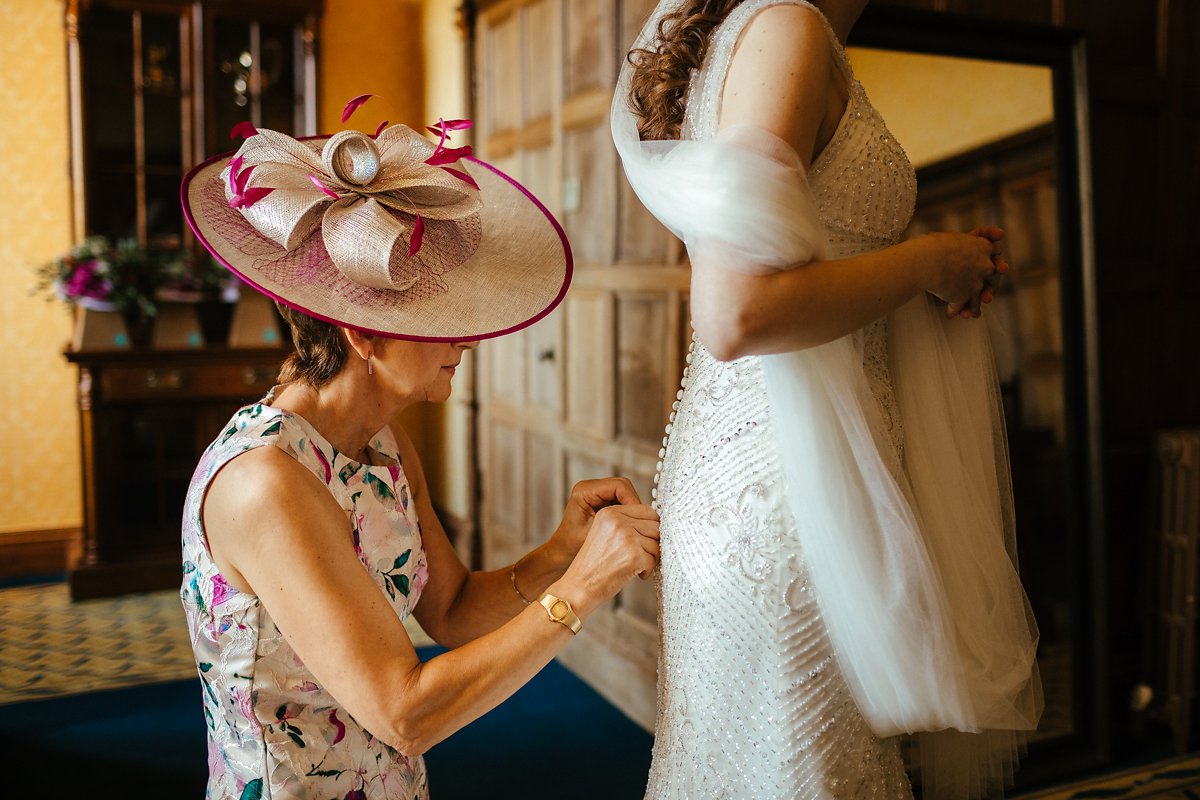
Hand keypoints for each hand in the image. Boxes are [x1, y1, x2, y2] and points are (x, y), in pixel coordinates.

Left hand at [549, 477, 641, 560]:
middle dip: (634, 504)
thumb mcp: (596, 534)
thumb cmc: (572, 545)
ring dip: (632, 508)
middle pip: (624, 487)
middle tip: (640, 522)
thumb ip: (616, 523)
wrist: (563, 551)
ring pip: (625, 492)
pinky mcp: (601, 500)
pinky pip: (621, 499)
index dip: (633, 500)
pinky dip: (628, 511)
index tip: (639, 517)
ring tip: (635, 525)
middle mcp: (590, 487)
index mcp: (585, 491)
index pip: (619, 486)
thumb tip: (639, 520)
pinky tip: (629, 525)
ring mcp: (596, 492)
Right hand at [552, 503, 660, 617]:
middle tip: (642, 556)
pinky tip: (634, 574)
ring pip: (657, 544)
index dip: (651, 527)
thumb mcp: (604, 533)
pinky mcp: (634, 555)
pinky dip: (647, 571)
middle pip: (656, 526)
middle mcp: (618, 521)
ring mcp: (627, 537)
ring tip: (635, 566)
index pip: (647, 511)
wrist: (578, 587)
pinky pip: (654, 560)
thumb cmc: (592, 565)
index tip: (646, 540)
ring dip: (651, 558)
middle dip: (653, 543)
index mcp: (609, 512)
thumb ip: (626, 523)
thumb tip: (658, 524)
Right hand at [922, 229, 1004, 319]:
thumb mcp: (949, 238)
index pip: (996, 250)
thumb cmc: (931, 246)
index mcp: (983, 245)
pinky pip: (966, 305)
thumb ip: (958, 242)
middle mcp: (985, 264)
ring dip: (976, 305)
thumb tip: (951, 238)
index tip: (995, 266)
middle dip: (990, 287)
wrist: (925, 261)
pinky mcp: (966, 294)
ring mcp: (977, 281)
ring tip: (972, 314)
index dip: (993, 258)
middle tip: (987, 297)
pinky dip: (959, 310)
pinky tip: (951, 314)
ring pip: (980, 295)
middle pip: (994, 276)